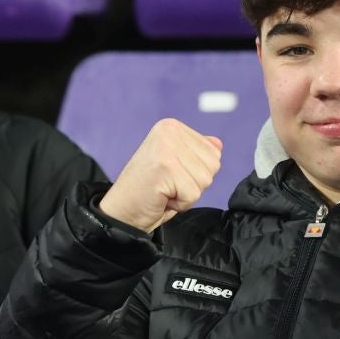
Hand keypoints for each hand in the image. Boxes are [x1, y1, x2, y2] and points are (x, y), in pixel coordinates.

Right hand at [97, 119, 222, 232]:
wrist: (121, 211)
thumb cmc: (149, 190)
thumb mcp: (176, 165)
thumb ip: (196, 152)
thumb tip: (218, 144)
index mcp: (172, 127)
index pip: (213, 152)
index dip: (195, 173)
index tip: (171, 175)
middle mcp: (170, 131)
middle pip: (213, 165)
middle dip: (193, 183)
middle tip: (167, 184)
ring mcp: (167, 148)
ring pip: (205, 180)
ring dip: (187, 194)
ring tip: (164, 190)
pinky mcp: (166, 168)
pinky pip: (193, 194)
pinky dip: (180, 203)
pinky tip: (161, 197)